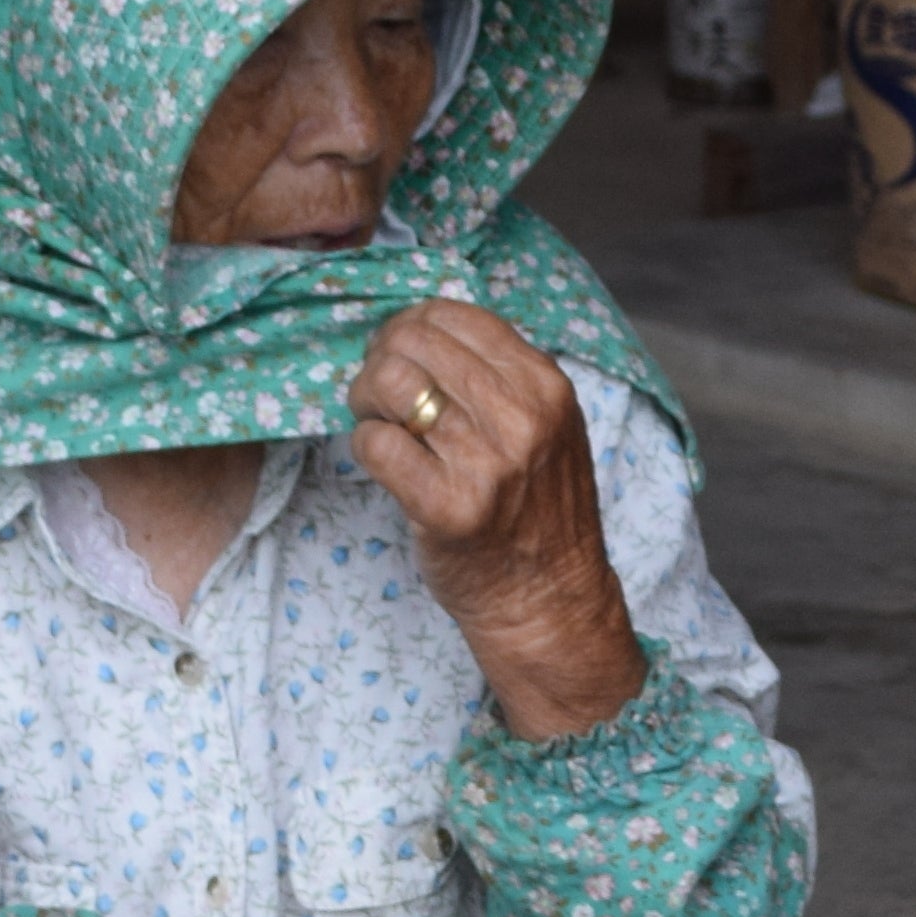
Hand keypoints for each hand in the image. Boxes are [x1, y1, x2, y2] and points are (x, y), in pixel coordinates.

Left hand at [347, 301, 643, 736]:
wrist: (549, 601)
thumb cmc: (537, 512)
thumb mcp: (547, 428)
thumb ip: (500, 378)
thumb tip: (417, 327)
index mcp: (546, 388)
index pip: (455, 316)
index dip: (411, 326)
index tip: (400, 352)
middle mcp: (521, 419)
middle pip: (413, 343)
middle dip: (380, 359)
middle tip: (379, 393)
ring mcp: (485, 464)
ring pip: (388, 384)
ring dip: (366, 399)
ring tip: (379, 423)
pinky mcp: (447, 507)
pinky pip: (375, 443)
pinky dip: (365, 446)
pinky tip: (385, 464)